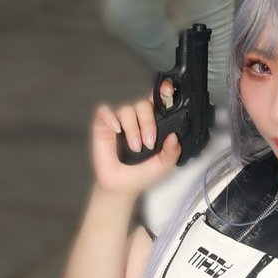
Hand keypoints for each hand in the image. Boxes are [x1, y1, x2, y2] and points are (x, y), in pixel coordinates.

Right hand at [91, 82, 179, 196]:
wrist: (122, 186)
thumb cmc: (142, 174)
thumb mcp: (163, 165)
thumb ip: (172, 152)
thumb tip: (174, 137)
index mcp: (152, 123)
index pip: (157, 101)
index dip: (162, 92)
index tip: (168, 91)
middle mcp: (136, 118)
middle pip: (142, 104)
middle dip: (148, 123)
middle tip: (149, 143)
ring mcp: (119, 120)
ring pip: (126, 109)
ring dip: (132, 129)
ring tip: (135, 148)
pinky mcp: (103, 125)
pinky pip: (105, 111)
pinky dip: (111, 118)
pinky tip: (116, 130)